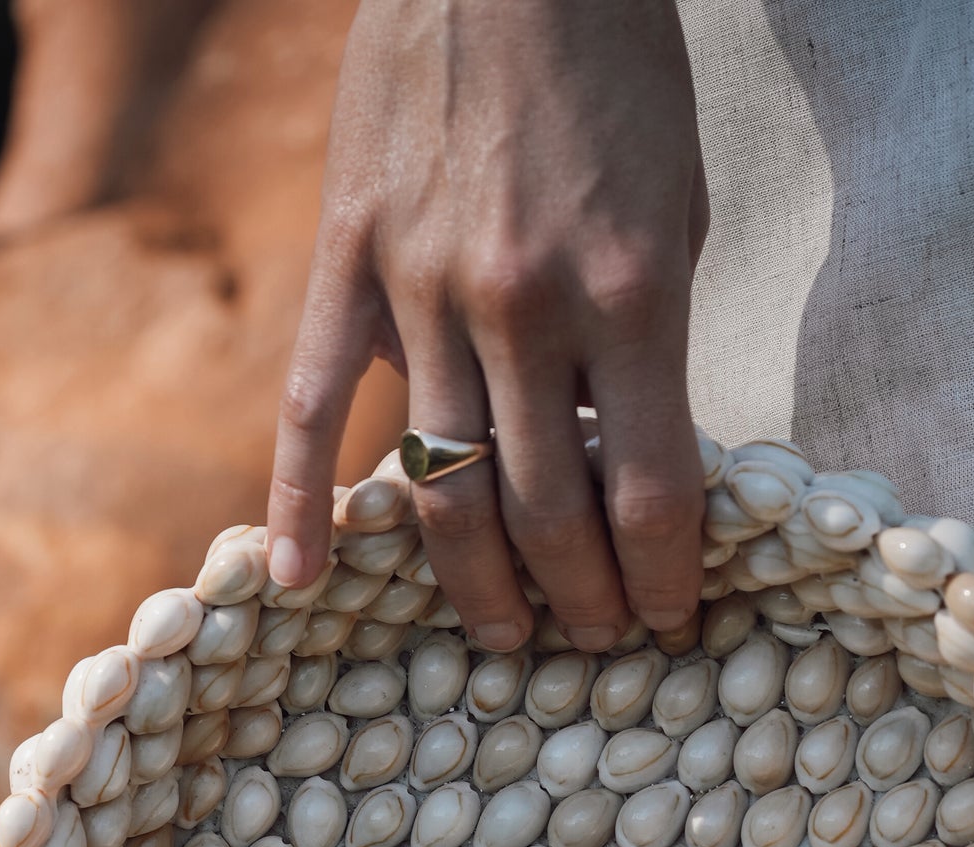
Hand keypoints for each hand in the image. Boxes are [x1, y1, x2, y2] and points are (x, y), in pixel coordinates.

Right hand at [266, 0, 708, 651]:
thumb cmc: (618, 75)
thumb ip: (647, 344)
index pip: (652, 496)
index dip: (663, 583)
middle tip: (595, 644)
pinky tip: (295, 581)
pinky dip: (299, 502)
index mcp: (632, 294)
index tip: (669, 621)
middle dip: (581, 601)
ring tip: (506, 638)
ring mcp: (425, 289)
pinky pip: (311, 404)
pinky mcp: (350, 259)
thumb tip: (617, 458)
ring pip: (442, 488)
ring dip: (479, 586)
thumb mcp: (677, 209)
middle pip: (546, 516)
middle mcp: (525, 308)